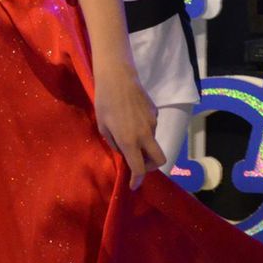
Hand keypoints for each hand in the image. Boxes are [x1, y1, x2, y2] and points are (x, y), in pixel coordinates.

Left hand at [94, 71, 164, 190]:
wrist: (117, 77)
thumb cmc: (104, 102)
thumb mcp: (103, 126)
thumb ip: (115, 143)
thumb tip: (124, 153)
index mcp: (129, 141)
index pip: (139, 168)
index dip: (137, 180)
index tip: (134, 185)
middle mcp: (145, 135)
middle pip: (159, 160)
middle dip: (151, 166)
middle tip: (139, 163)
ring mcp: (153, 123)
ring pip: (153, 142)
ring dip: (144, 144)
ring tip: (127, 130)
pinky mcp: (155, 113)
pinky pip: (152, 128)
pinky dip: (144, 130)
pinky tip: (132, 117)